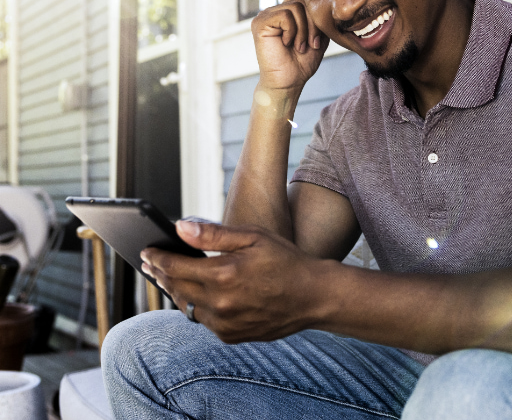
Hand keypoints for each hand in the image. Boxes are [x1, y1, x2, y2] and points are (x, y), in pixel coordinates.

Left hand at [141, 220, 323, 342]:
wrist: (313, 297)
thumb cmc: (286, 261)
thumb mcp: (253, 237)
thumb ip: (213, 234)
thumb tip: (179, 227)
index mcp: (223, 275)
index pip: (174, 267)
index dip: (157, 257)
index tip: (145, 250)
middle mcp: (219, 304)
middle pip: (176, 288)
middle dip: (160, 273)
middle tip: (151, 262)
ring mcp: (224, 324)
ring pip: (186, 307)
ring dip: (176, 291)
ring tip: (170, 277)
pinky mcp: (231, 336)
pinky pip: (203, 321)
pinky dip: (197, 306)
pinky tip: (198, 295)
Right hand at [251, 0, 328, 92]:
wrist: (288, 82)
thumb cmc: (302, 63)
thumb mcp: (317, 36)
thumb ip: (318, 18)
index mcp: (286, 13)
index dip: (315, 16)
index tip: (316, 41)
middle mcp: (275, 11)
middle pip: (302, 2)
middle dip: (313, 25)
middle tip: (311, 45)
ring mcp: (266, 16)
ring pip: (296, 7)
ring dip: (304, 30)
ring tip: (299, 46)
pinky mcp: (260, 23)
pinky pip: (285, 15)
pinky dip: (292, 31)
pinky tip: (287, 44)